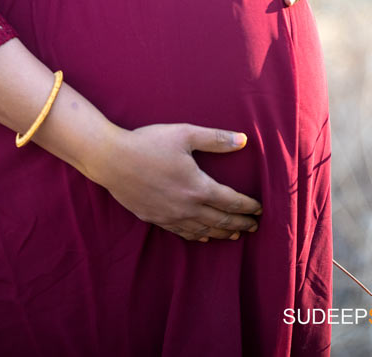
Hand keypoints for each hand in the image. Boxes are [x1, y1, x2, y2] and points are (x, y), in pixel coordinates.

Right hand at [90, 123, 261, 242]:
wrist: (112, 160)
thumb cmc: (149, 143)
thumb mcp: (184, 134)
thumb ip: (216, 138)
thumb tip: (243, 140)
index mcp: (198, 187)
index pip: (231, 202)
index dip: (247, 206)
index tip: (260, 209)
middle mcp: (187, 207)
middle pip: (220, 220)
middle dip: (240, 223)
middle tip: (255, 226)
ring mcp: (171, 216)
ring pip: (204, 231)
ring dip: (222, 233)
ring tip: (235, 234)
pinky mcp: (156, 219)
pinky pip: (183, 233)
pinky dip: (199, 236)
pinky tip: (204, 236)